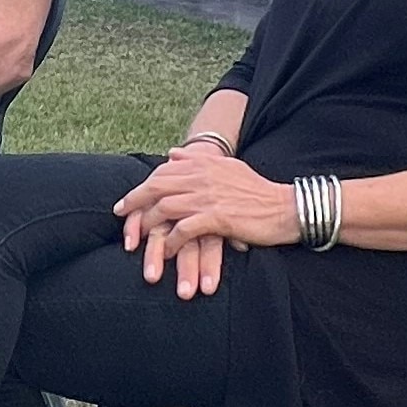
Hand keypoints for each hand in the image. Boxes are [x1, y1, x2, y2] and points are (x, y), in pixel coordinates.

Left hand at [113, 144, 298, 283]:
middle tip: (120, 219)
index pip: (161, 172)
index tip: (124, 203)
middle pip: (156, 187)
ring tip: (139, 242)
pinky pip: (184, 230)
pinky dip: (171, 242)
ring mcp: (208, 196)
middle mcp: (202, 176)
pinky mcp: (217, 217)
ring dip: (149, 227)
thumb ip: (197, 160)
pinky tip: (167, 253)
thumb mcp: (226, 167)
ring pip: (165, 208)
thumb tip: (171, 154)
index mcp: (203, 163)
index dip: (140, 188)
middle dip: (134, 204)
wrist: (286, 207)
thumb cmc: (257, 191)